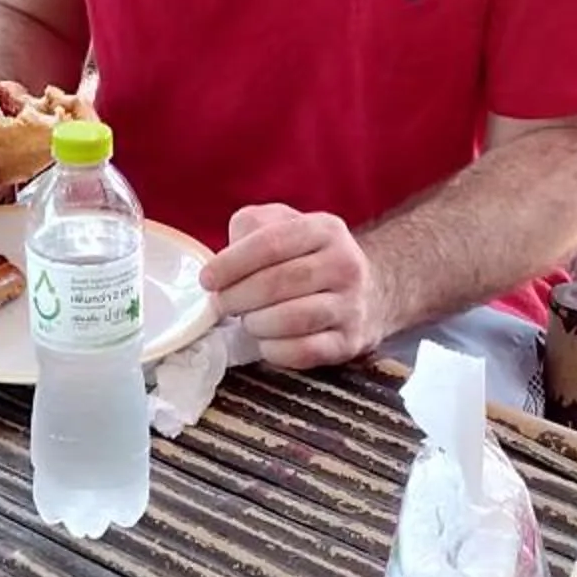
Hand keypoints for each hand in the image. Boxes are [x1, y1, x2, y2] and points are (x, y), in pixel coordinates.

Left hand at [202, 204, 390, 370]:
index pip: (271, 243)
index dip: (232, 264)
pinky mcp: (350, 341)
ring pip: (293, 319)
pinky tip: (266, 342)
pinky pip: (305, 351)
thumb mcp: (284, 226)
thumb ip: (252, 228)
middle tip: (222, 304)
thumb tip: (224, 260)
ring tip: (248, 321)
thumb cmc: (308, 258)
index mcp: (325, 229)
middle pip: (279, 282)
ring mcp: (352, 305)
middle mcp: (345, 264)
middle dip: (239, 297)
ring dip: (257, 324)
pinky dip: (275, 350)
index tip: (207, 280)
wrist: (368, 290)